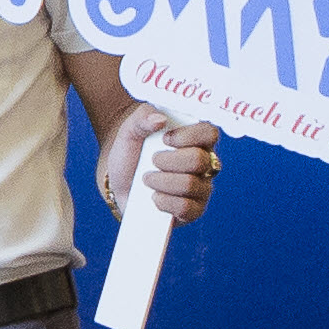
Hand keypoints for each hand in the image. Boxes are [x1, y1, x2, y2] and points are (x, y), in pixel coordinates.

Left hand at [103, 109, 221, 223]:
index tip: (165, 138)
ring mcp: (201, 189)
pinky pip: (187, 209)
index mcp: (196, 140)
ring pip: (190, 185)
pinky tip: (153, 197)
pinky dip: (164, 202)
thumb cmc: (132, 153)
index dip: (188, 135)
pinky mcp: (192, 211)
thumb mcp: (130, 130)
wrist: (119, 183)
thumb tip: (160, 119)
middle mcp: (205, 164)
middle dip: (167, 161)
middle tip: (152, 160)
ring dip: (161, 181)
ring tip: (147, 179)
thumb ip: (142, 117)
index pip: (209, 133)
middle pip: (198, 160)